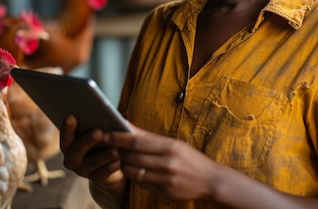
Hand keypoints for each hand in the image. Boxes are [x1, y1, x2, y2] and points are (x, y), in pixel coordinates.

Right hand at [59, 114, 124, 187]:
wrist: (108, 165)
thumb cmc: (102, 141)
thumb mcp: (99, 132)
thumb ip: (99, 123)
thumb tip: (108, 115)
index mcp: (69, 144)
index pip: (66, 135)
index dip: (67, 127)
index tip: (71, 116)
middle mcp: (71, 158)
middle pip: (77, 149)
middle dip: (88, 140)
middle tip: (98, 132)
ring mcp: (82, 170)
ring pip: (92, 162)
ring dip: (104, 155)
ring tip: (115, 150)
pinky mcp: (96, 178)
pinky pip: (103, 173)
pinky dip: (111, 167)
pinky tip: (119, 162)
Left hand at [104, 127, 219, 200]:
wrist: (210, 180)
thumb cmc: (190, 158)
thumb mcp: (174, 143)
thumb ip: (150, 137)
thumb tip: (129, 126)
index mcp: (170, 146)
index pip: (137, 141)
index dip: (119, 138)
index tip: (106, 133)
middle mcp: (167, 162)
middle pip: (133, 156)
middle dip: (118, 150)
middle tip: (107, 145)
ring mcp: (165, 178)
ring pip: (134, 171)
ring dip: (123, 164)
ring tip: (119, 158)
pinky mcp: (164, 191)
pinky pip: (141, 182)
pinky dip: (133, 175)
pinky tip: (132, 170)